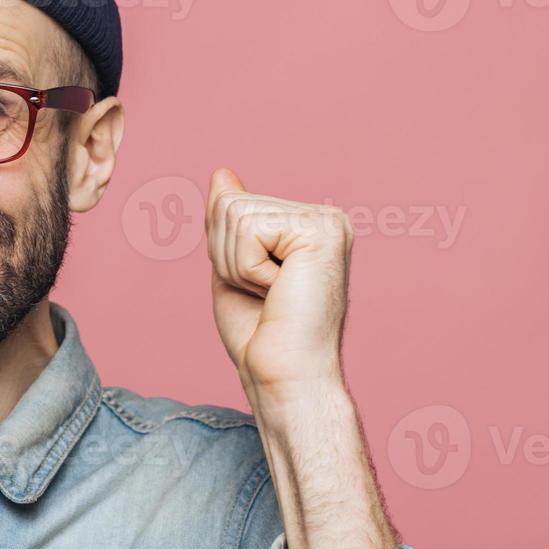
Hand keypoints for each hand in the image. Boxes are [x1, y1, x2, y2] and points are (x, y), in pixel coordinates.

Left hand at [205, 167, 351, 397]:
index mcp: (304, 223)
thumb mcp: (232, 266)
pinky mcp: (322, 231)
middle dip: (227, 256)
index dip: (222, 251)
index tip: (258, 288)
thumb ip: (228, 220)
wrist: (283, 375)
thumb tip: (222, 173)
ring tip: (271, 294)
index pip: (229, 203)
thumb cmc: (260, 334)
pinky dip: (248, 269)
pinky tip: (278, 291)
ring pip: (234, 214)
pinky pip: (248, 229)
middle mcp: (323, 216)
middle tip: (262, 294)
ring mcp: (326, 220)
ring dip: (237, 265)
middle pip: (229, 203)